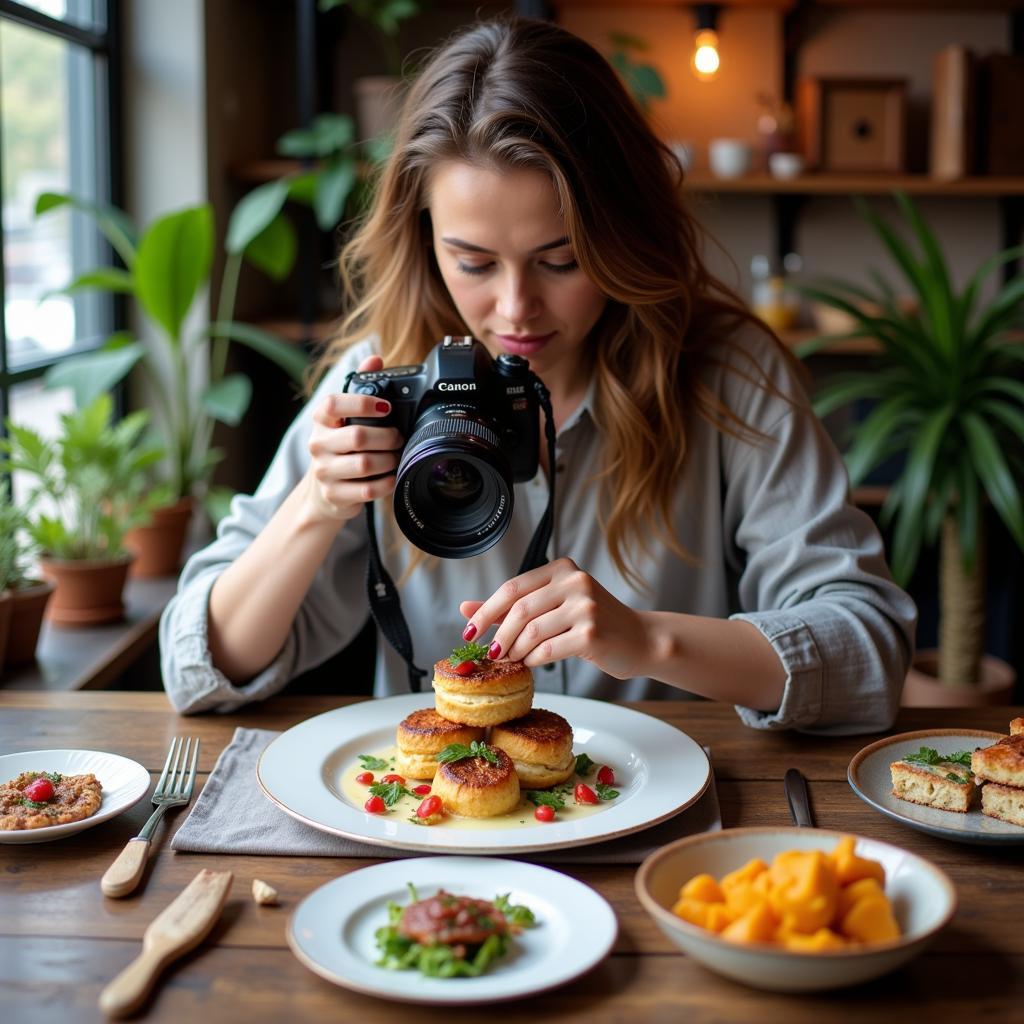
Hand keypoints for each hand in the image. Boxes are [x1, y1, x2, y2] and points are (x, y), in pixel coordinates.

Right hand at [303, 355, 404, 522]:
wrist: (324, 491)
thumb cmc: (340, 447)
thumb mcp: (345, 417)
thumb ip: (360, 385)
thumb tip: (375, 359)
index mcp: (321, 420)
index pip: (333, 404)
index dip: (362, 403)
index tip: (386, 407)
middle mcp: (318, 444)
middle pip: (357, 437)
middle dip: (387, 437)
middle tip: (399, 437)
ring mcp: (325, 471)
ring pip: (365, 464)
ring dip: (389, 460)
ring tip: (396, 456)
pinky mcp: (335, 495)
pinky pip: (367, 489)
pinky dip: (386, 482)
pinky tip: (391, 476)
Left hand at [458, 557, 649, 677]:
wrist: (640, 640)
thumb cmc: (593, 624)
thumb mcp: (553, 607)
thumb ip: (511, 607)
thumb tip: (465, 608)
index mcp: (562, 569)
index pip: (512, 588)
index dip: (485, 612)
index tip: (469, 633)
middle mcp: (574, 582)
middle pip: (519, 610)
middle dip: (499, 636)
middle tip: (492, 653)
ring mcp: (585, 607)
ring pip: (531, 632)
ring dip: (515, 651)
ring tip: (513, 659)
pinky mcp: (591, 633)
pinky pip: (546, 650)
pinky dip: (532, 661)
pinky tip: (531, 663)